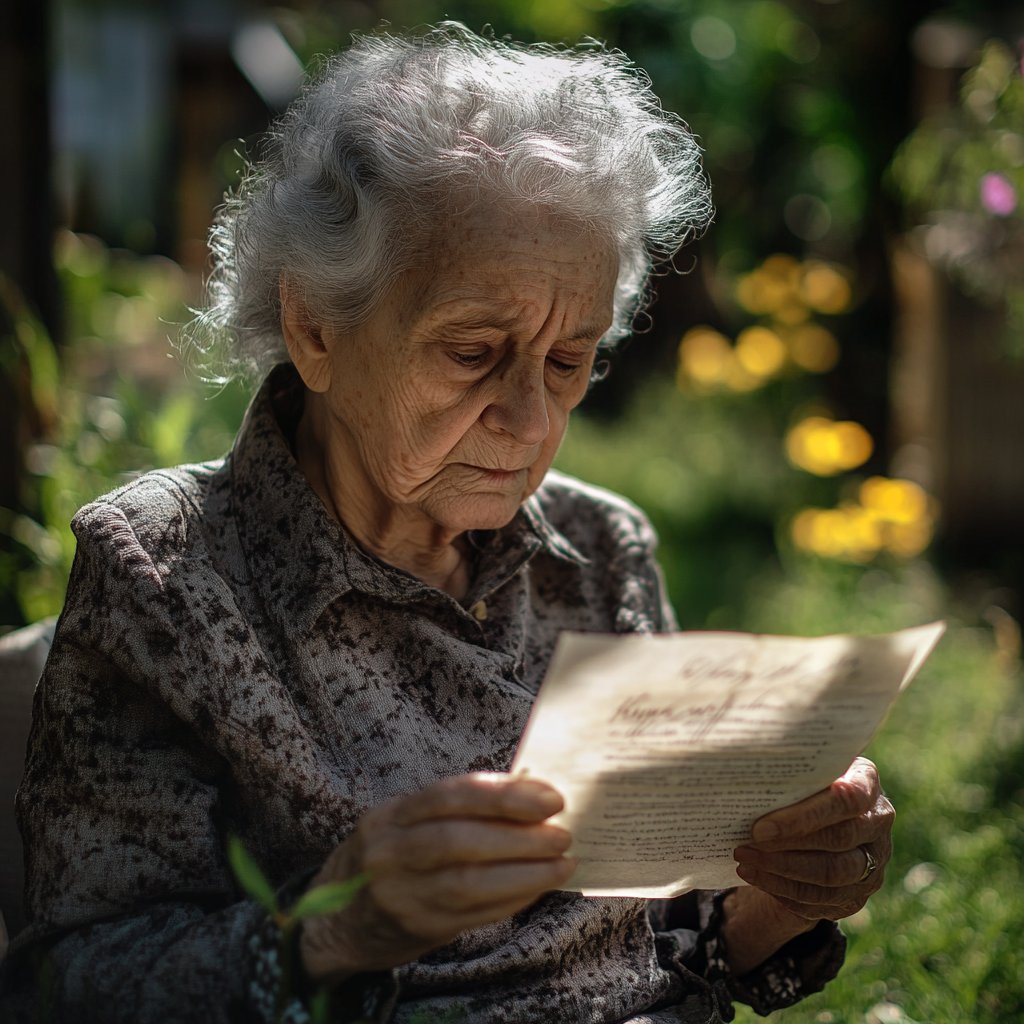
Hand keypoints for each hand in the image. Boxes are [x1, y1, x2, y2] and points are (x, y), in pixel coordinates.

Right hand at [299, 772, 573, 983]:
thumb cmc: (390, 856)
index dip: (504, 795)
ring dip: (525, 872)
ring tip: (560, 863)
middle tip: (561, 834)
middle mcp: (389, 853)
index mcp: (390, 816)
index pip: (451, 795)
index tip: (549, 797)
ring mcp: (400, 895)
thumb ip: (457, 808)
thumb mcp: (407, 822)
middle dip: (520, 836)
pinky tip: (537, 887)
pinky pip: (473, 914)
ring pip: (468, 883)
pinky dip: (512, 899)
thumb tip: (528, 793)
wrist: (339, 919)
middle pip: (460, 840)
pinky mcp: (417, 928)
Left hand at [732, 756, 893, 925]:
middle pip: (839, 840)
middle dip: (787, 845)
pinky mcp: (856, 896)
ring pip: (831, 876)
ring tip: (744, 860)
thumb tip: (744, 768)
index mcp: (867, 783)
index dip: (806, 816)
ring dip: (781, 871)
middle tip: (746, 844)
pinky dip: (784, 891)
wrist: (825, 818)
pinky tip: (756, 877)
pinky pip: (821, 900)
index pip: (847, 799)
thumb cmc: (806, 784)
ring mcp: (872, 864)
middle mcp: (878, 824)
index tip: (763, 825)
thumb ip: (790, 770)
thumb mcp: (805, 769)